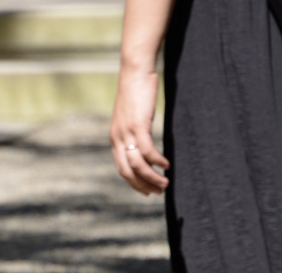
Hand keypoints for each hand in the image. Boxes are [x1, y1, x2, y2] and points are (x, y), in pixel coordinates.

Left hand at [111, 66, 169, 195]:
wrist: (135, 71)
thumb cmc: (136, 91)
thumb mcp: (132, 116)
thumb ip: (135, 131)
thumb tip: (144, 142)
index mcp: (115, 138)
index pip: (122, 169)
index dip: (133, 183)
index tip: (146, 191)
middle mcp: (117, 138)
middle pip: (127, 171)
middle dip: (143, 185)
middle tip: (158, 192)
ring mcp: (126, 132)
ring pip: (138, 164)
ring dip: (152, 177)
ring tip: (165, 183)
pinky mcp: (138, 125)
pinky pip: (147, 150)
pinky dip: (157, 161)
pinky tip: (166, 165)